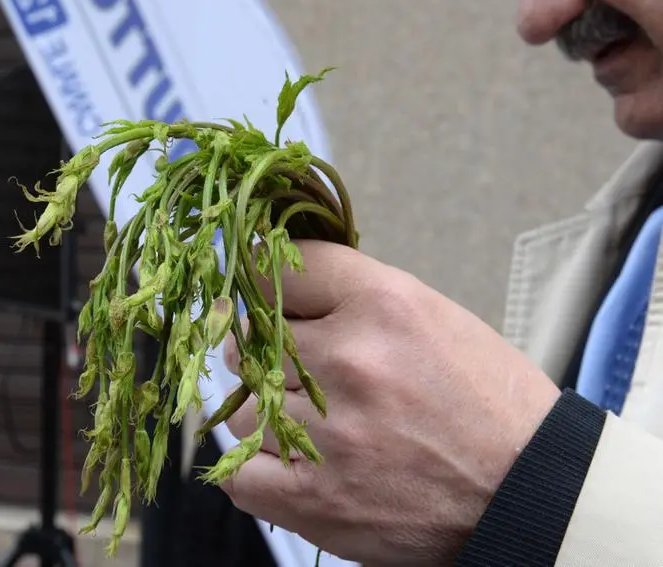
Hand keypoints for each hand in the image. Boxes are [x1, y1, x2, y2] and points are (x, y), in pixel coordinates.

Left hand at [220, 240, 560, 565]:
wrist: (529, 492)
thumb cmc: (484, 401)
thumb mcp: (431, 317)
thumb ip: (351, 296)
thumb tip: (278, 290)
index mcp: (383, 304)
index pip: (281, 269)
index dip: (271, 284)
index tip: (269, 297)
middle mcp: (350, 359)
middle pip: (253, 338)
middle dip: (267, 352)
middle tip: (298, 370)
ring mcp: (328, 432)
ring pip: (242, 404)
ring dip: (264, 410)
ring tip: (307, 421)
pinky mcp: (314, 498)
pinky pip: (238, 470)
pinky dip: (254, 465)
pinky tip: (286, 459)